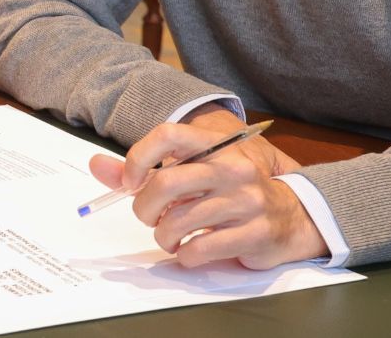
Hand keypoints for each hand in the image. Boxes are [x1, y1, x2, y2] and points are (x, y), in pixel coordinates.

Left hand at [88, 108, 325, 269]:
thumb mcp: (195, 170)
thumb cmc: (233, 190)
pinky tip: (190, 249)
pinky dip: (185, 255)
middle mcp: (232, 168)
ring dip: (163, 236)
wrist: (294, 214)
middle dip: (144, 208)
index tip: (131, 182)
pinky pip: (200, 249)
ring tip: (169, 236)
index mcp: (215, 145)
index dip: (138, 160)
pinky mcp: (254, 233)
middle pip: (165, 184)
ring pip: (178, 221)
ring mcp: (246, 200)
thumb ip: (145, 169)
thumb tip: (97, 166)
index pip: (166, 135)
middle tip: (148, 216)